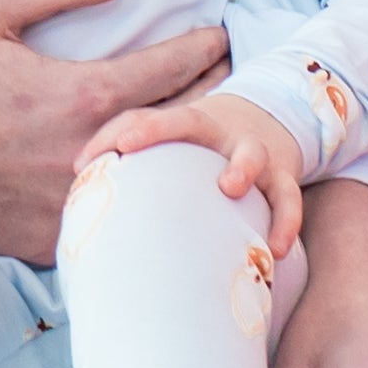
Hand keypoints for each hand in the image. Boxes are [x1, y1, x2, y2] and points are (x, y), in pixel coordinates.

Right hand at [0, 0, 231, 261]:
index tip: (219, 38)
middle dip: (209, 96)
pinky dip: (136, 195)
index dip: (203, 50)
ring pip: (153, 178)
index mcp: (79, 94)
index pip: (168, 70)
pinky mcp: (52, 237)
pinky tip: (145, 184)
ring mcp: (74, 203)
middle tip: (226, 80)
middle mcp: (90, 153)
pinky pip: (110, 216)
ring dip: (181, 152)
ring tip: (198, 132)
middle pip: (178, 126)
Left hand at [82, 88, 304, 255]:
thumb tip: (78, 186)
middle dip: (159, 129)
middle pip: (189, 120)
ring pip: (250, 152)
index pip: (145, 117)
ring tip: (230, 188)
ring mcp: (252, 151)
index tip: (97, 152)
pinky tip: (278, 249)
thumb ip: (129, 158)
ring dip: (240, 166)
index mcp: (184, 124)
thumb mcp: (172, 143)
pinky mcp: (283, 178)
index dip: (120, 130)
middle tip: (128, 145)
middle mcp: (216, 132)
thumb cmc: (201, 146)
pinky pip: (289, 199)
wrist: (266, 124)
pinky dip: (286, 222)